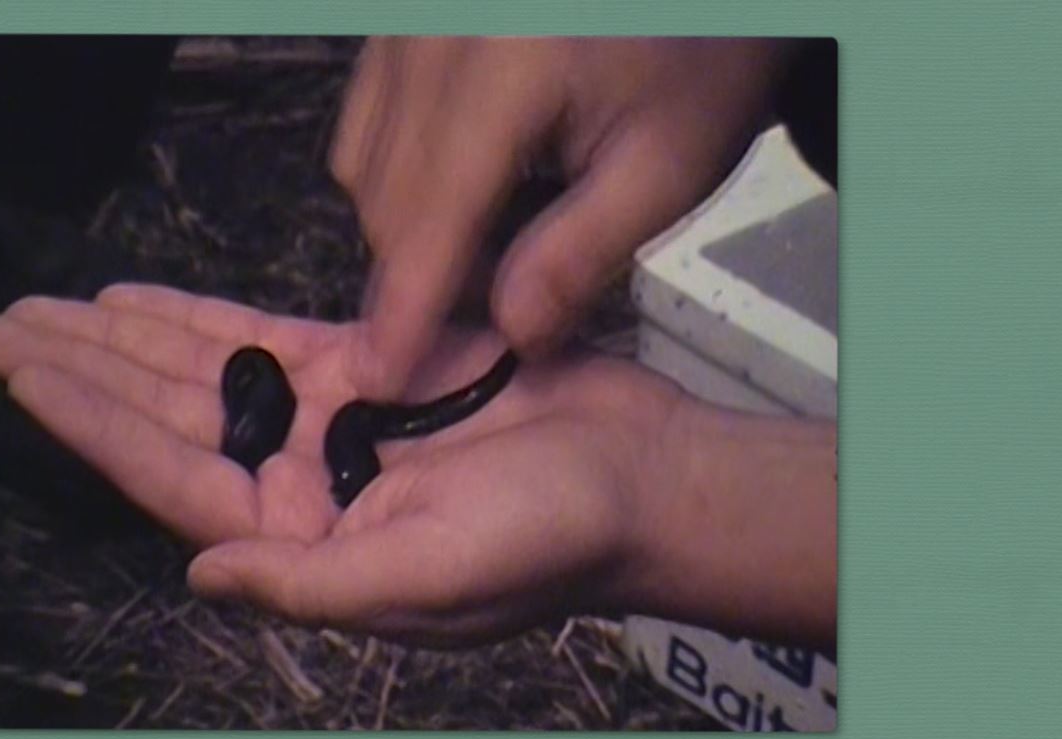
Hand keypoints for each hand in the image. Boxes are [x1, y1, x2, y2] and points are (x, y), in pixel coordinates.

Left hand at [0, 283, 683, 645]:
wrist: (636, 478)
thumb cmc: (548, 543)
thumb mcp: (425, 582)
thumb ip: (306, 583)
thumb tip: (202, 575)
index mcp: (301, 543)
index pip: (169, 477)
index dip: (91, 424)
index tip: (24, 373)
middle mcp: (297, 484)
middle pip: (162, 420)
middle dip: (79, 375)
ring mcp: (326, 422)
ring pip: (200, 373)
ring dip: (121, 340)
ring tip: (46, 310)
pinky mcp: (366, 368)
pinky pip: (261, 337)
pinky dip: (198, 316)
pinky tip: (137, 301)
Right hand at [334, 36, 793, 397]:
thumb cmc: (699, 54)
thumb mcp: (671, 163)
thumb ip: (582, 255)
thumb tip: (509, 334)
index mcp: (499, 72)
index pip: (429, 220)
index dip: (403, 309)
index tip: (380, 380)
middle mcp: (429, 40)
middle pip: (385, 198)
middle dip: (422, 273)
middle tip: (504, 303)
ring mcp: (406, 25)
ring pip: (363, 163)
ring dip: (409, 228)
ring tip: (499, 238)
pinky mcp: (402, 22)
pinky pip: (366, 119)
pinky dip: (397, 174)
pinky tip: (467, 183)